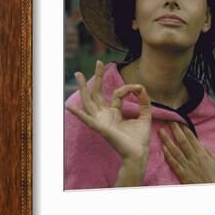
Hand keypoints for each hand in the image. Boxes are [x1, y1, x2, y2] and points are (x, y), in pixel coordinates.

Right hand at [65, 61, 151, 184]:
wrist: (139, 153)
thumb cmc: (140, 138)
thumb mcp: (145, 114)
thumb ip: (144, 101)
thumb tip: (141, 87)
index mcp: (114, 113)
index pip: (116, 93)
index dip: (128, 88)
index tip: (138, 88)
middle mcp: (105, 115)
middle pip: (97, 93)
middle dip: (97, 77)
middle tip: (98, 62)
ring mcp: (101, 121)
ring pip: (89, 101)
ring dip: (83, 88)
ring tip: (78, 75)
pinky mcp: (100, 128)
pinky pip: (87, 119)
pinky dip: (78, 114)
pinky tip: (69, 106)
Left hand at [159, 122, 214, 183]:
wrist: (214, 195)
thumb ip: (209, 152)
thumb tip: (201, 143)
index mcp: (202, 154)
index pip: (192, 139)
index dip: (185, 130)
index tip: (180, 121)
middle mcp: (194, 158)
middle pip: (182, 141)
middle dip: (175, 130)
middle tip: (169, 120)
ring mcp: (187, 166)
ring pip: (175, 150)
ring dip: (167, 140)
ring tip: (161, 131)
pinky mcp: (182, 175)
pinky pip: (174, 164)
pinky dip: (168, 155)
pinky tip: (163, 148)